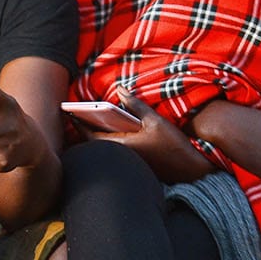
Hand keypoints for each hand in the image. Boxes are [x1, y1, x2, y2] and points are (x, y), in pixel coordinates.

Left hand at [74, 87, 215, 183]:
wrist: (192, 169)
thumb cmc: (174, 145)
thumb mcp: (155, 120)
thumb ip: (135, 105)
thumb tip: (120, 90)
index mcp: (122, 145)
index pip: (91, 135)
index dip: (78, 123)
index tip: (69, 111)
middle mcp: (121, 157)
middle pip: (94, 143)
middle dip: (84, 129)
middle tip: (75, 114)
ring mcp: (126, 164)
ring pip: (103, 148)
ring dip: (95, 136)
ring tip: (89, 120)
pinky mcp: (134, 166)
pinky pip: (113, 152)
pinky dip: (107, 142)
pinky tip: (109, 131)